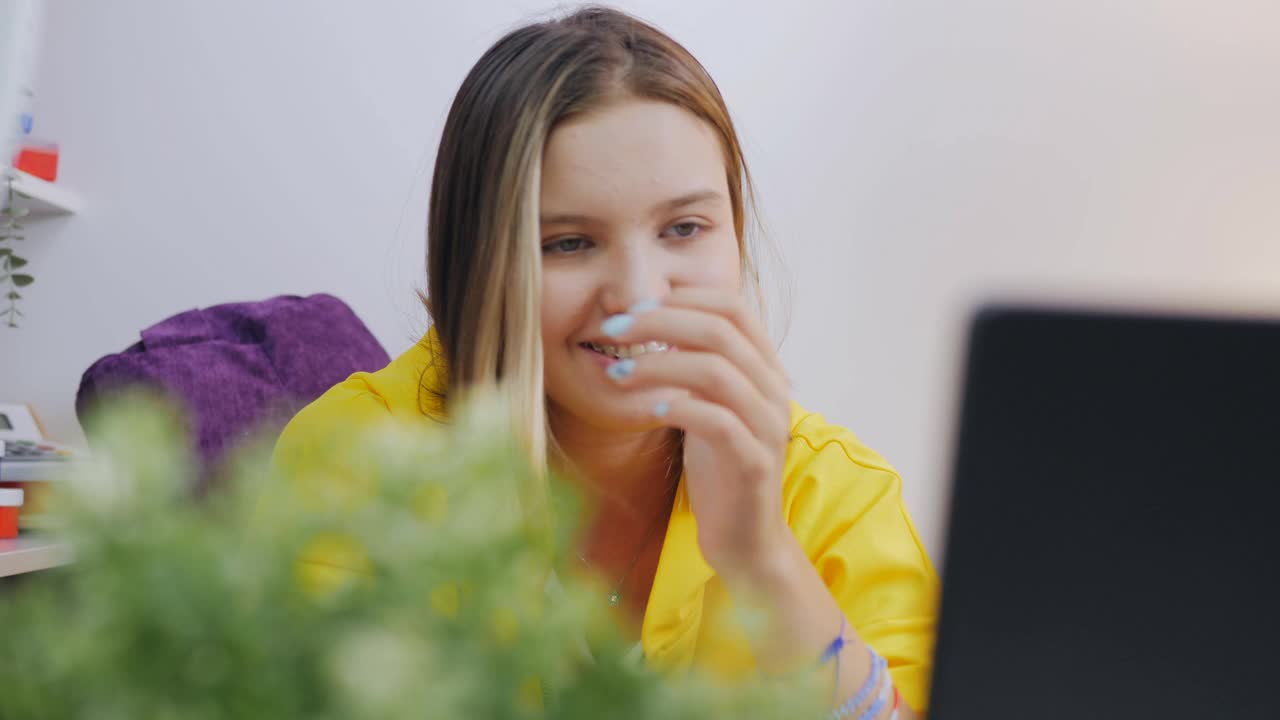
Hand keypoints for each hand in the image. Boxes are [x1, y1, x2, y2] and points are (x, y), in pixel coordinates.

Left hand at [600, 289, 795, 578]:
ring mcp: (769, 426)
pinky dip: (680, 408)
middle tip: (612, 330)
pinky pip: (719, 422)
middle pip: (720, 330)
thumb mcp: (705, 405)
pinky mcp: (755, 464)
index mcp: (765, 369)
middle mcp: (775, 390)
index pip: (733, 306)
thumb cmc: (718, 468)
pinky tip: (649, 412)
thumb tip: (645, 319)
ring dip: (658, 364)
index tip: (633, 307)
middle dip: (658, 321)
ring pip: (717, 371)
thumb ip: (691, 365)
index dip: (682, 296)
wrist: (745, 539)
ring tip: (618, 375)